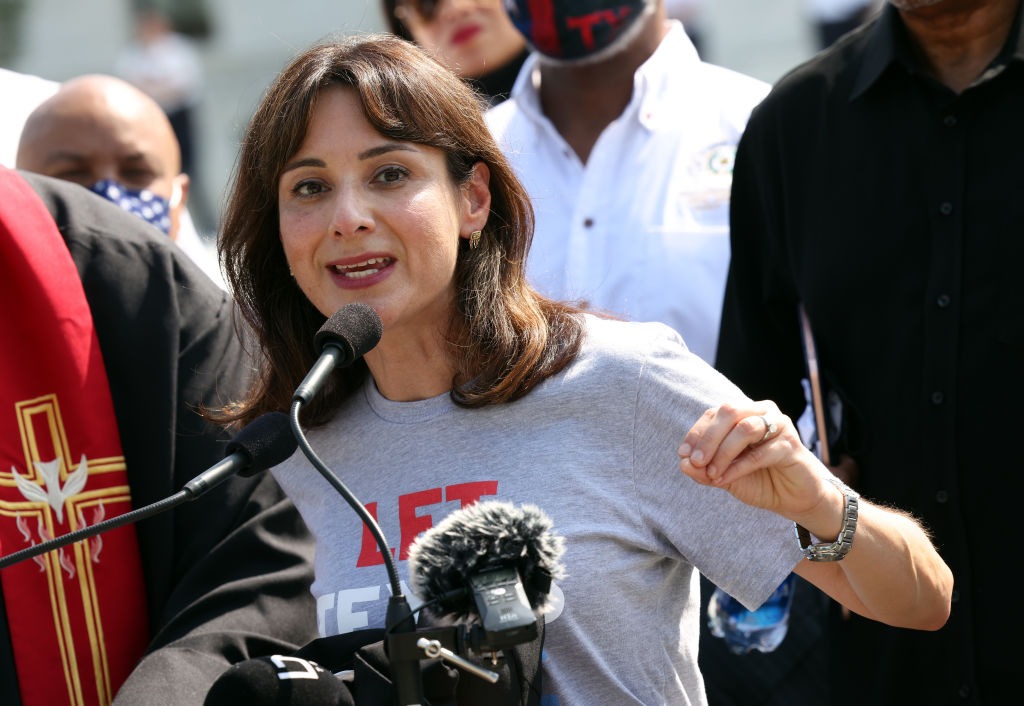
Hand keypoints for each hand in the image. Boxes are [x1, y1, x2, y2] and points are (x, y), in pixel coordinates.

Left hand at [678, 401, 826, 517]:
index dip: (697, 433)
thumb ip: (703, 470)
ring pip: (745, 429)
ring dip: (723, 452)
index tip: (683, 454)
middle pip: (729, 412)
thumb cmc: (758, 481)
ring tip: (712, 473)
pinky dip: (738, 467)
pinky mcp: (791, 445)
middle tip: (695, 461)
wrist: (793, 499)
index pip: (715, 413)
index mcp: (744, 414)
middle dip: (708, 438)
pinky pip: (760, 453)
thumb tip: (683, 464)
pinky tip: (725, 479)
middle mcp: (762, 413)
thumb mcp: (724, 476)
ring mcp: (779, 426)